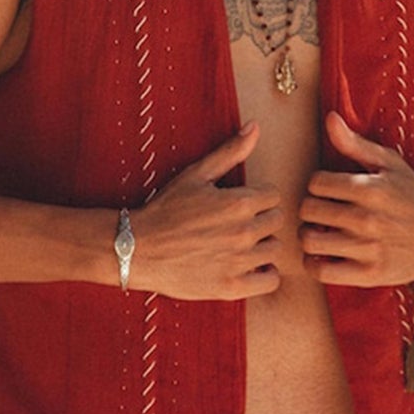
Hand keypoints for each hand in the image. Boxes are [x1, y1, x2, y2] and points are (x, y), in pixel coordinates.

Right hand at [130, 123, 282, 299]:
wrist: (136, 249)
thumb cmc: (165, 209)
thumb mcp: (196, 175)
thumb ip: (230, 152)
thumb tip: (255, 126)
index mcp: (239, 202)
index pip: (274, 196)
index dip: (258, 197)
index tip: (241, 204)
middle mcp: (244, 232)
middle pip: (277, 222)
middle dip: (261, 220)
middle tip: (237, 224)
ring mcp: (239, 262)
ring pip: (274, 250)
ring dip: (261, 246)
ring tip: (237, 245)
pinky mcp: (232, 287)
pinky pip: (270, 281)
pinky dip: (264, 274)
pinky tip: (247, 267)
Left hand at [298, 110, 413, 286]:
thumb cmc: (412, 196)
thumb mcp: (390, 164)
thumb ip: (355, 143)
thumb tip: (329, 119)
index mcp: (370, 188)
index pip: (316, 183)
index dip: (318, 185)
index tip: (327, 190)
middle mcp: (366, 219)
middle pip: (309, 210)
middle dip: (311, 208)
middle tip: (321, 211)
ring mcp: (367, 249)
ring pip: (310, 241)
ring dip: (309, 235)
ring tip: (318, 232)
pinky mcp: (369, 274)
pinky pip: (322, 271)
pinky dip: (314, 263)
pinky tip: (322, 255)